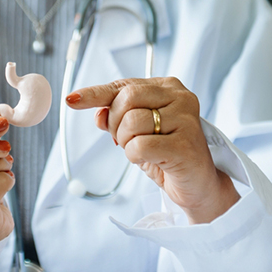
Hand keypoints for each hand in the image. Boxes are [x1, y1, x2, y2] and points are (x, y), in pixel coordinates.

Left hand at [66, 77, 239, 223]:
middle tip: (126, 140)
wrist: (198, 186)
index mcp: (168, 88)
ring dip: (126, 142)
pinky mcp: (185, 145)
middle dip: (115, 123)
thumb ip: (117, 118)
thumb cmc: (168, 155)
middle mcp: (180, 98)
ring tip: (143, 151)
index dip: (95, 93)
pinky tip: (153, 160)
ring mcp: (186, 120)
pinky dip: (135, 157)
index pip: (124, 85)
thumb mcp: (137, 133)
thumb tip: (97, 114)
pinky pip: (139, 146)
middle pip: (126, 98)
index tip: (72, 99)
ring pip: (131, 122)